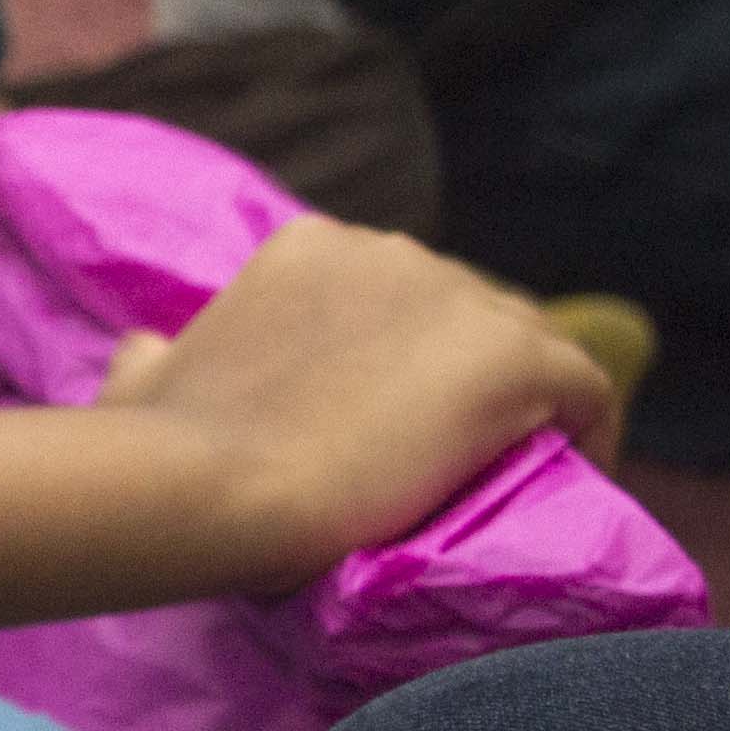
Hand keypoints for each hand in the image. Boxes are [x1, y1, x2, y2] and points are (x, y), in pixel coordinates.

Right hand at [111, 217, 617, 579]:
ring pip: (533, 346)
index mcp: (311, 247)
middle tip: (446, 455)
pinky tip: (570, 477)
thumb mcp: (140, 375)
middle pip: (470, 312)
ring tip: (507, 472)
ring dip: (526, 405)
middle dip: (464, 377)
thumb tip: (150, 348)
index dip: (408, 359)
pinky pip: (588, 389)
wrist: (208, 484)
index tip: (395, 421)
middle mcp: (393, 252)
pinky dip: (589, 431)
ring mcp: (458, 301)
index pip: (399, 295)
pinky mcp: (515, 358)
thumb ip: (157, 352)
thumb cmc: (165, 442)